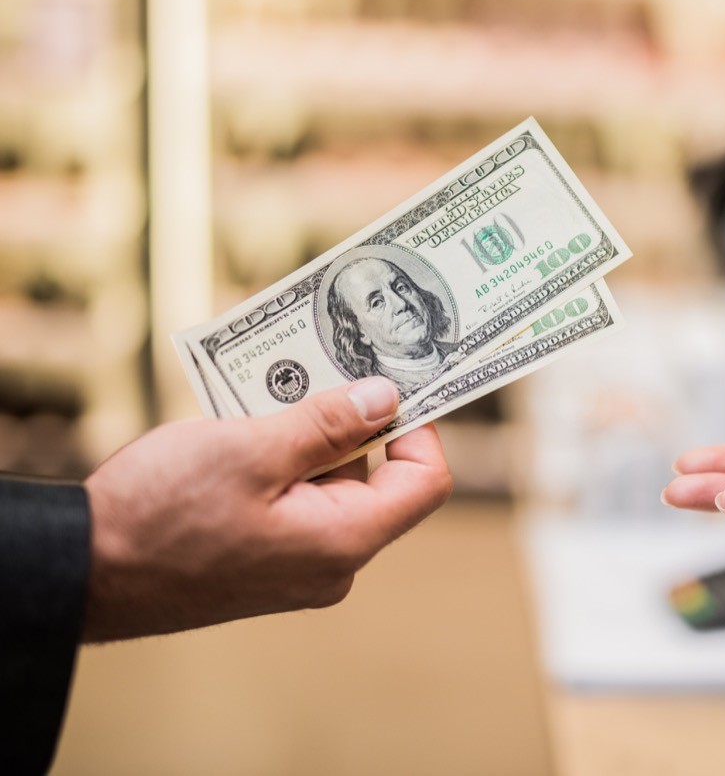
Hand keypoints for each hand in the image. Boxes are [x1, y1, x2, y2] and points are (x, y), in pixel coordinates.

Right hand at [83, 377, 451, 640]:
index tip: (391, 383)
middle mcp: (333, 564)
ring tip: (263, 400)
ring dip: (308, 438)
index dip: (418, 427)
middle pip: (377, 479)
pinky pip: (297, 504)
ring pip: (330, 487)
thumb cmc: (160, 514)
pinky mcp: (267, 563)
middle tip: (318, 370)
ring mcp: (299, 568)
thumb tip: (387, 398)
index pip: (424, 481)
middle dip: (351, 422)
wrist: (83, 571)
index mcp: (344, 541)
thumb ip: (329, 425)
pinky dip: (282, 465)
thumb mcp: (251, 450)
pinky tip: (242, 433)